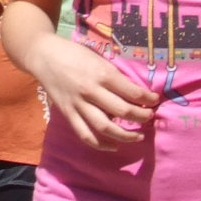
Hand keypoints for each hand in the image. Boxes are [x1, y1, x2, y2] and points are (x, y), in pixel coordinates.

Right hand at [29, 36, 160, 150]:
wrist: (44, 56)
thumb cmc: (75, 54)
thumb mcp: (99, 59)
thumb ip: (114, 76)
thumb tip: (135, 93)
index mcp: (102, 74)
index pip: (132, 92)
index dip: (148, 99)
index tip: (155, 101)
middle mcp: (91, 91)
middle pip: (122, 111)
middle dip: (141, 116)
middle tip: (150, 117)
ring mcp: (78, 104)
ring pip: (105, 126)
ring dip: (125, 135)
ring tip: (139, 136)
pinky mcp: (68, 114)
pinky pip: (84, 134)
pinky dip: (100, 144)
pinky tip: (113, 146)